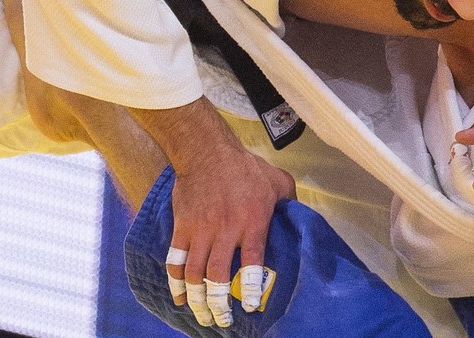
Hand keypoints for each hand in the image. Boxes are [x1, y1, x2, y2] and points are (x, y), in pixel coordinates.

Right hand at [129, 97, 294, 326]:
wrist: (208, 152)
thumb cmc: (246, 167)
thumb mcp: (278, 180)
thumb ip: (290, 201)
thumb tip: (298, 216)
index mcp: (252, 222)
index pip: (252, 263)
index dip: (249, 288)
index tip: (249, 307)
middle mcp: (226, 230)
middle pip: (218, 276)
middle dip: (219, 304)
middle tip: (222, 320)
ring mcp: (201, 230)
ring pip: (195, 274)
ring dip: (197, 299)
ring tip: (202, 316)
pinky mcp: (183, 227)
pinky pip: (176, 259)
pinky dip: (175, 282)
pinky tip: (178, 297)